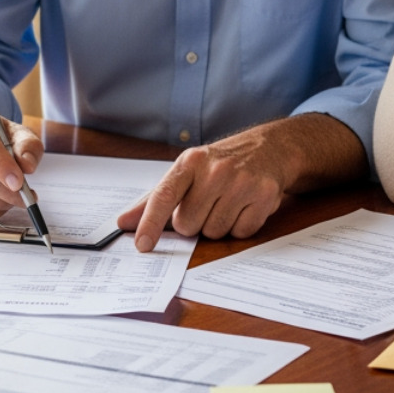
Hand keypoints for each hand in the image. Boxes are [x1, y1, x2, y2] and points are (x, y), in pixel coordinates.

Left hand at [117, 115, 365, 250]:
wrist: (270, 148)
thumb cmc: (220, 164)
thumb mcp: (187, 172)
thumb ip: (154, 200)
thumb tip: (123, 222)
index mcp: (190, 162)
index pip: (164, 196)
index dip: (151, 223)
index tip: (141, 244)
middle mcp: (215, 170)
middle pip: (188, 225)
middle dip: (194, 223)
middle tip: (206, 204)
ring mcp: (241, 182)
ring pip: (214, 232)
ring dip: (218, 226)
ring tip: (227, 203)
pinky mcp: (264, 196)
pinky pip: (241, 233)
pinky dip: (241, 227)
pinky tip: (245, 206)